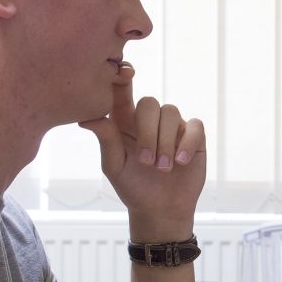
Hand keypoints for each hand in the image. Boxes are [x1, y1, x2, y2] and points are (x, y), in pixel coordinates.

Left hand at [80, 64, 205, 236]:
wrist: (160, 209)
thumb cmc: (133, 187)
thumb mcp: (114, 167)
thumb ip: (106, 140)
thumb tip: (86, 119)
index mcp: (125, 121)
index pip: (122, 92)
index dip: (122, 77)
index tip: (125, 72)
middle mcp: (149, 119)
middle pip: (150, 103)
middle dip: (148, 132)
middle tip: (146, 161)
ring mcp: (173, 126)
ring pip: (171, 113)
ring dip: (165, 142)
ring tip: (162, 167)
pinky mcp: (194, 136)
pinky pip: (194, 126)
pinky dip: (186, 144)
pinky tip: (180, 162)